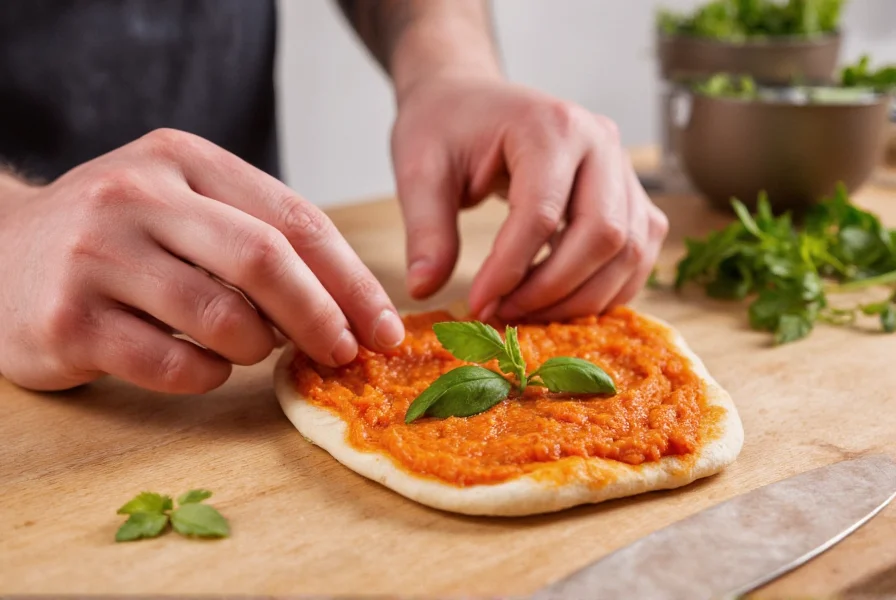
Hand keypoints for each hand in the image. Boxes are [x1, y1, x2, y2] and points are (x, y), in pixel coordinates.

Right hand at [0, 129, 403, 392]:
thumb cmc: (119, 239)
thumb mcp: (185, 208)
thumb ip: (258, 239)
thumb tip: (348, 307)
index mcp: (182, 160)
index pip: (295, 219)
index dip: (351, 280)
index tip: (385, 327)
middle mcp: (136, 196)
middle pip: (265, 260)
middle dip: (323, 317)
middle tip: (347, 354)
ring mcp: (97, 257)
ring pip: (222, 319)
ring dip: (258, 348)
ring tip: (251, 348)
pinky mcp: (68, 322)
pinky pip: (174, 365)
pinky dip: (209, 376)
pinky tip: (203, 365)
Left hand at [391, 75, 668, 321]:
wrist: (469, 99)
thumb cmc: (444, 127)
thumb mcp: (420, 171)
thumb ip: (426, 231)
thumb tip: (424, 289)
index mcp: (549, 126)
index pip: (542, 213)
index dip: (510, 270)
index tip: (478, 306)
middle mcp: (600, 142)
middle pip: (604, 235)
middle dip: (553, 290)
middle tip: (503, 315)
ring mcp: (622, 168)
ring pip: (630, 251)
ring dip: (582, 298)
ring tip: (525, 313)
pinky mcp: (629, 194)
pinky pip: (637, 254)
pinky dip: (605, 289)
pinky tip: (557, 301)